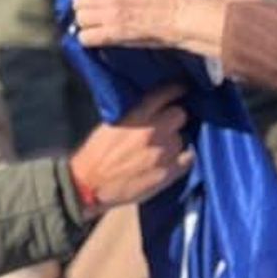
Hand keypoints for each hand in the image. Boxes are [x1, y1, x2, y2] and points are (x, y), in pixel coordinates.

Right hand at [68, 85, 193, 213]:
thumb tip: (153, 109)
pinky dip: (182, 160)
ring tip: (160, 151)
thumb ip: (134, 115)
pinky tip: (171, 163)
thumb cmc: (95, 155)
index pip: (166, 94)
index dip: (176, 91)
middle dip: (173, 120)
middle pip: (180, 115)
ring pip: (182, 139)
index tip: (180, 91)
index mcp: (136, 116)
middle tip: (164, 129)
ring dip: (173, 143)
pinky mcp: (168, 173)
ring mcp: (163, 152)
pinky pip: (188, 160)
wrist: (88, 187)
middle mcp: (153, 130)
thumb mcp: (110, 125)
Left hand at [72, 0, 226, 57]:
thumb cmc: (168, 2)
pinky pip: (86, 37)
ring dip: (85, 25)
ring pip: (79, 19)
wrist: (180, 17)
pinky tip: (95, 40)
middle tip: (91, 16)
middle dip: (83, 8)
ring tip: (94, 28)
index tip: (96, 0)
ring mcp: (111, 14)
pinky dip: (88, 40)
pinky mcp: (113, 32)